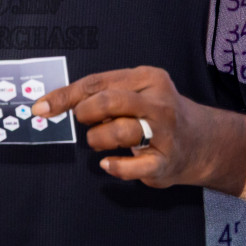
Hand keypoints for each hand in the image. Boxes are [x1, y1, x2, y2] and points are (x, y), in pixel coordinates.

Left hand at [34, 65, 225, 187]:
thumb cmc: (157, 115)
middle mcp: (159, 102)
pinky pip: (135, 165)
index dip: (65, 96)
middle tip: (84, 122)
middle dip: (86, 113)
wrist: (204, 142)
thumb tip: (57, 103)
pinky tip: (107, 164)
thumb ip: (102, 95)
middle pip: (110, 101)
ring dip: (99, 139)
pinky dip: (116, 166)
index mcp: (148, 78)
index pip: (98, 83)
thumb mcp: (136, 93)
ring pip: (120, 131)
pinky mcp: (166, 160)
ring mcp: (165, 132)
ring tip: (100, 141)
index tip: (41, 108)